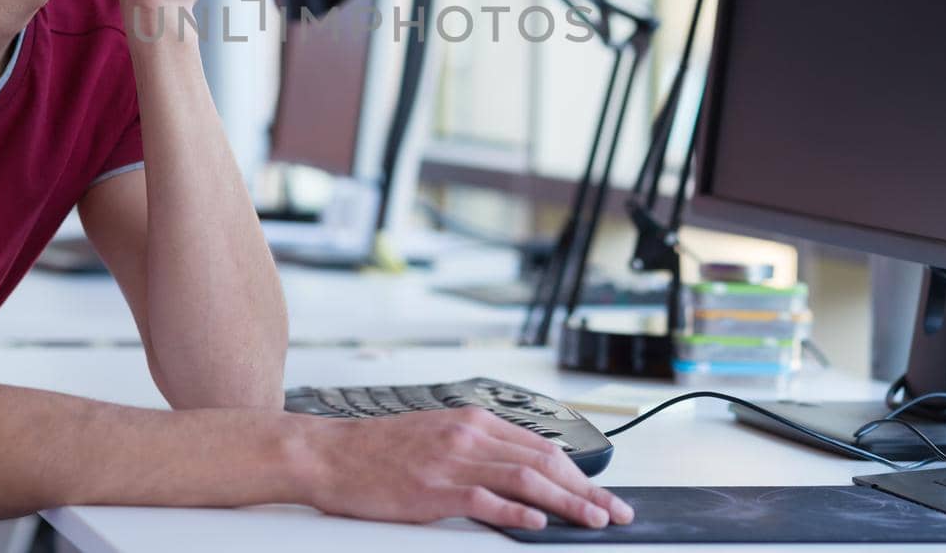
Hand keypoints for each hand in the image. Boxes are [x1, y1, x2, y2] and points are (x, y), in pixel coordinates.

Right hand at [298, 407, 632, 530]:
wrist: (329, 454)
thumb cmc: (378, 451)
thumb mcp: (437, 436)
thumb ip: (478, 450)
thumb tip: (519, 475)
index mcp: (472, 421)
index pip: (541, 446)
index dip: (579, 472)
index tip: (602, 492)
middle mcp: (468, 435)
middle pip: (543, 461)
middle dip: (587, 489)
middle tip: (616, 511)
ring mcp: (452, 461)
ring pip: (525, 480)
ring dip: (568, 502)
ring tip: (594, 520)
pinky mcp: (434, 489)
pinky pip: (485, 500)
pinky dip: (516, 512)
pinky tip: (539, 523)